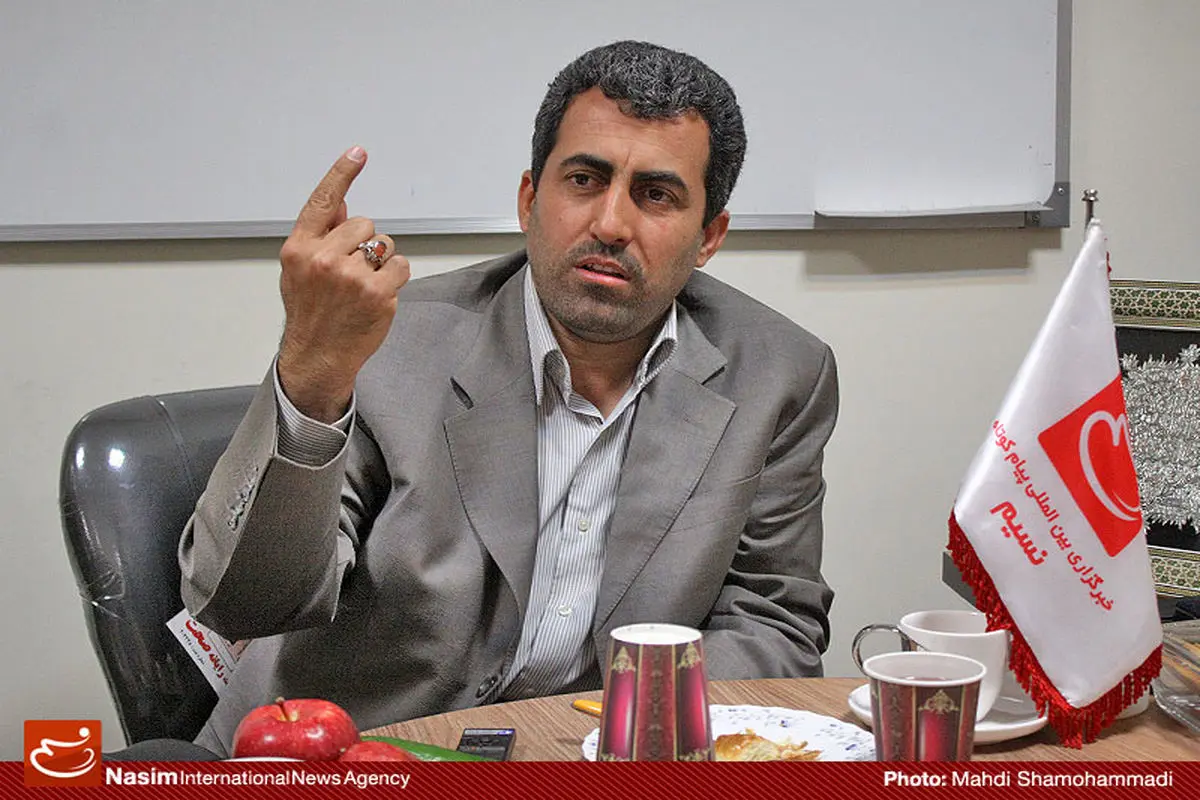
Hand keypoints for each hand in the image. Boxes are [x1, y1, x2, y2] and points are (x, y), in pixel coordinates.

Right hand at [277, 146, 409, 421]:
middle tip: (350, 273)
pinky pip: (400, 266)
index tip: (358, 152)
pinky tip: (378, 296)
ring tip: (361, 287)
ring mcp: (351, 276)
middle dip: (363, 244)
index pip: (323, 202)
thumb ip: (319, 235)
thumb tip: (340, 203)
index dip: (341, 174)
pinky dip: (395, 279)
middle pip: (363, 224)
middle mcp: (323, 258)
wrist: (317, 356)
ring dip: (380, 262)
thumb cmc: (310, 312)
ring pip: (384, 245)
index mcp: (299, 248)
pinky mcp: (377, 293)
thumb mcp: (300, 270)